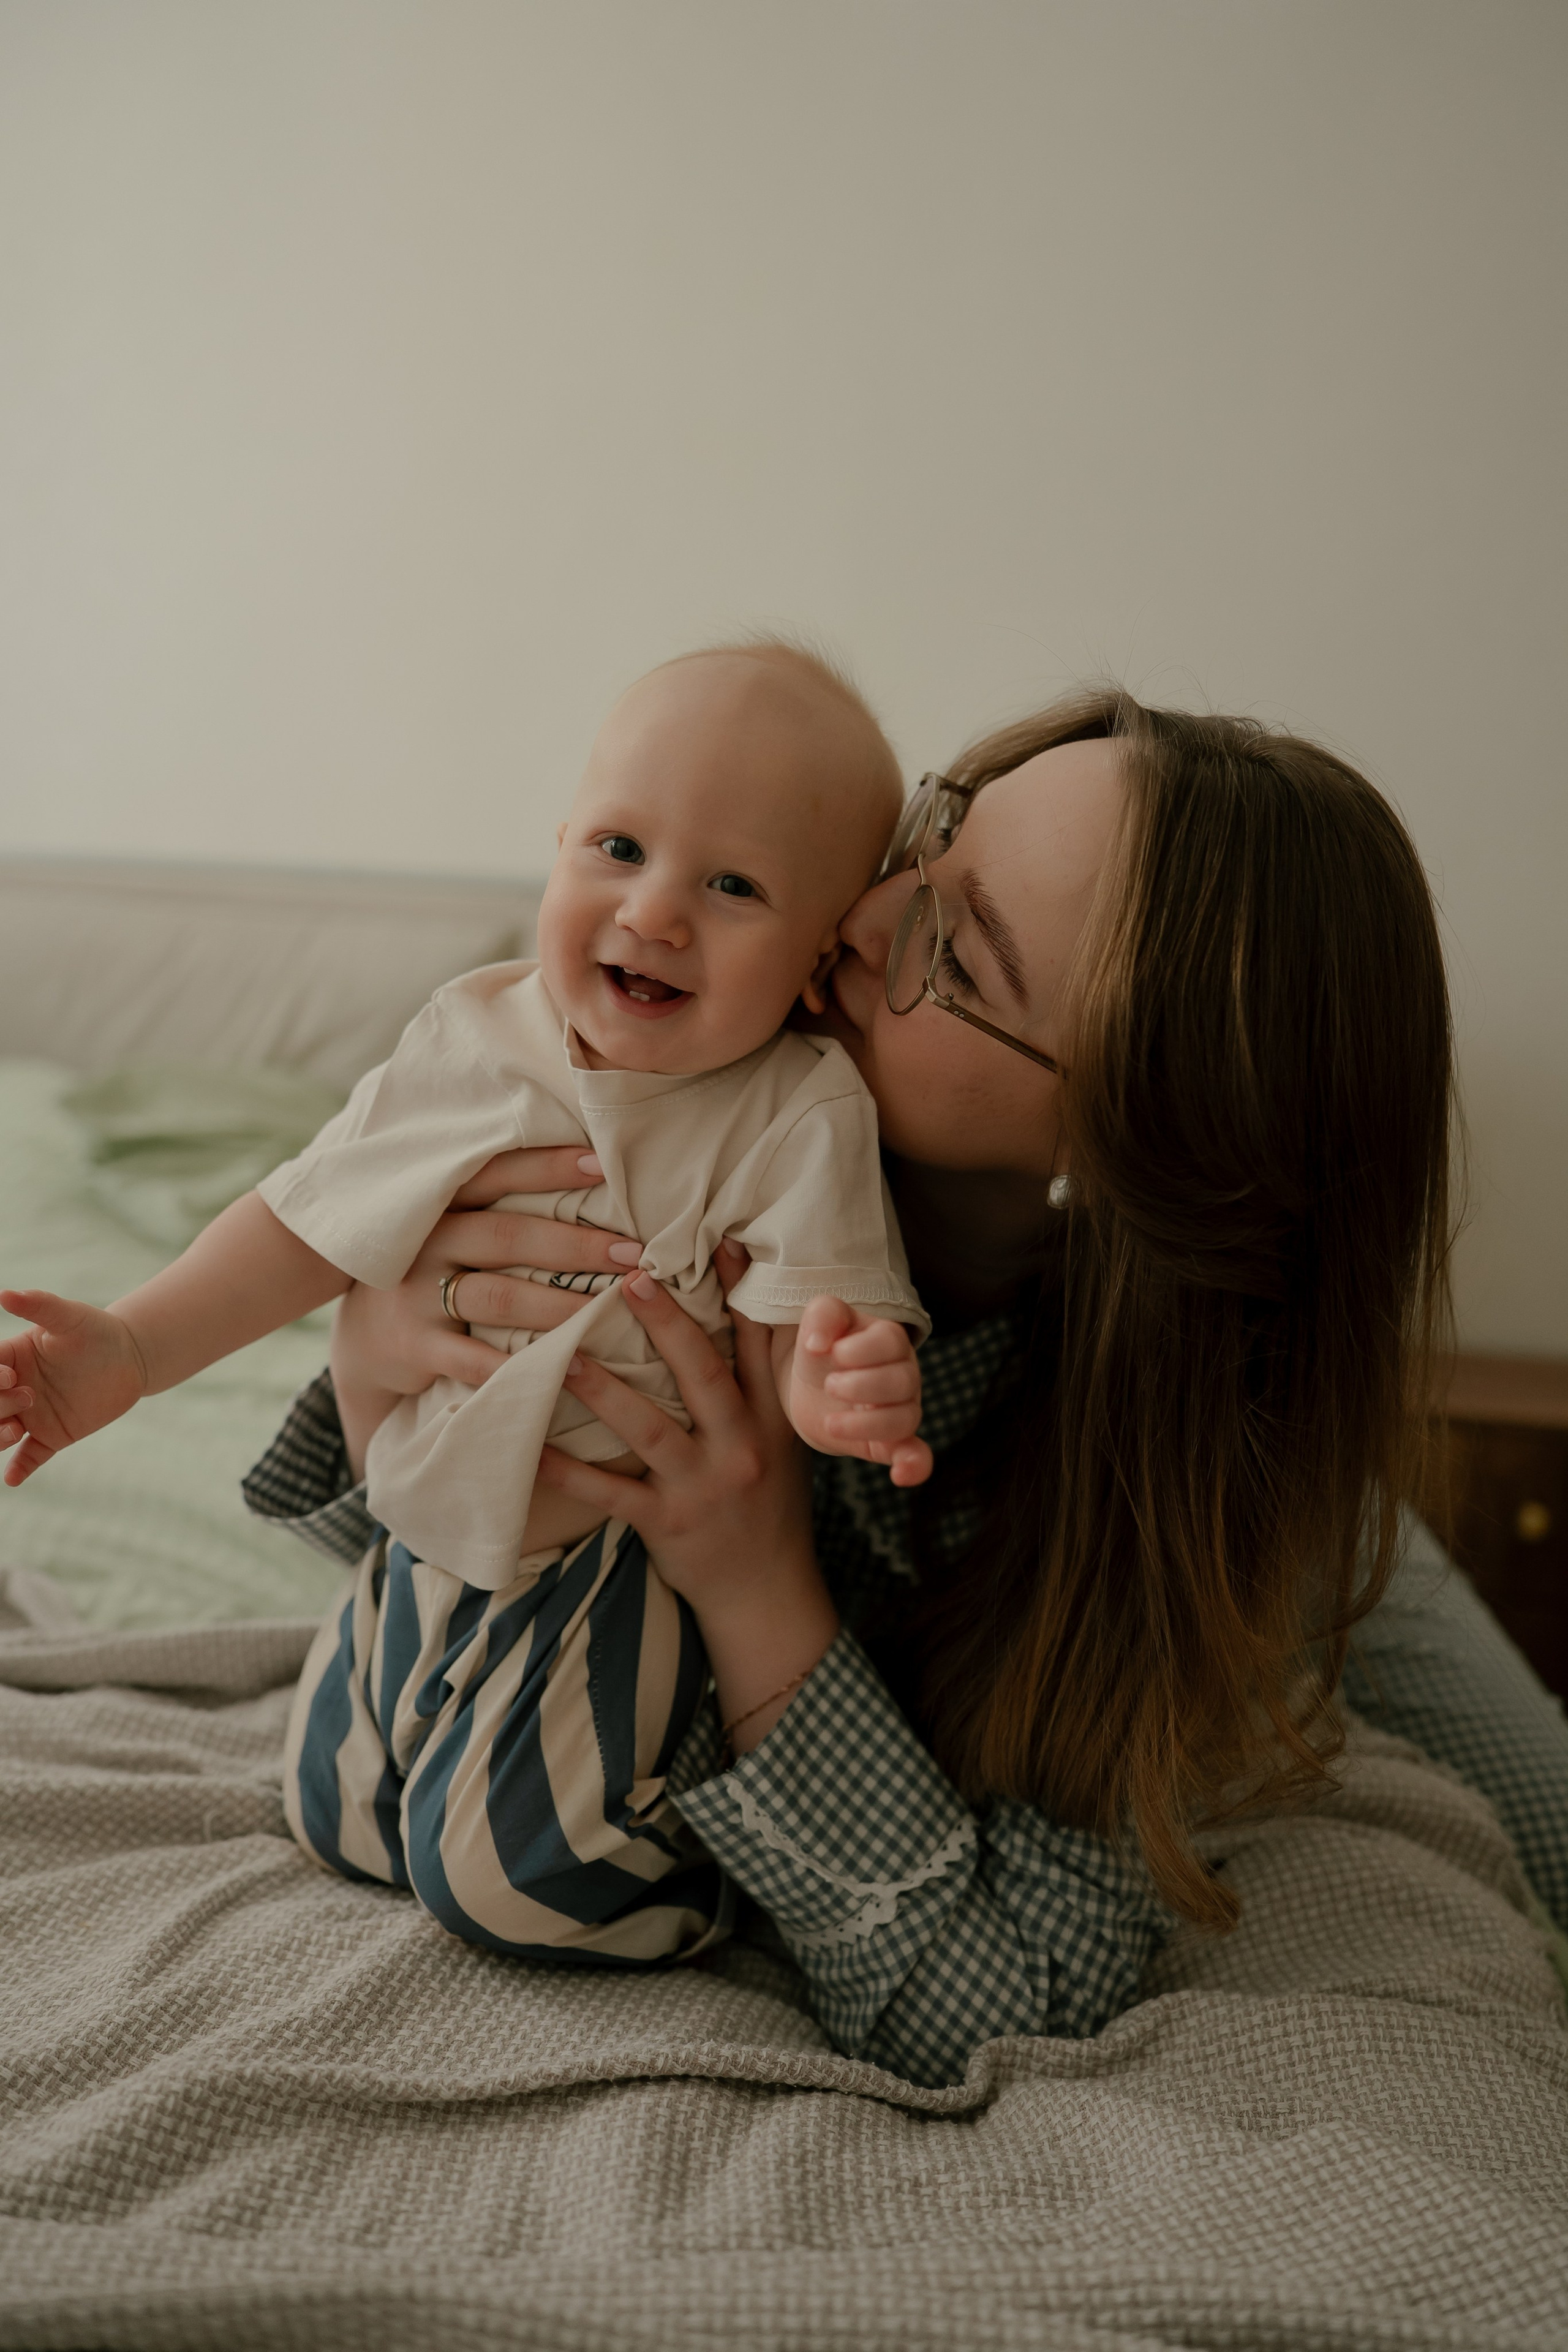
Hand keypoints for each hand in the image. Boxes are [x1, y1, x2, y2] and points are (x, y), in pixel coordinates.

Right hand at [0, 1290, 146, 1485]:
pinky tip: (13, 1478)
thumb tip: (5, 1294)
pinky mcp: (51, 1436)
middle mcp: (13, 1390)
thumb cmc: (97, 1331)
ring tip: (16, 1432)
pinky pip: (29, 1457)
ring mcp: (30, 1415)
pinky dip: (20, 1468)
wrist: (131, 1358)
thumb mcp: (69, 1317)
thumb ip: (39, 1306)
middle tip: (27, 1397)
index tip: (10, 1376)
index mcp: (9, 1360)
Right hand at [331, 1145, 642, 1402]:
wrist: (364, 1338)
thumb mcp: (452, 1228)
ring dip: (558, 1306)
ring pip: (497, 1297)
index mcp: (441, 1204)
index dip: (548, 1166)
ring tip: (609, 1311)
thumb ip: (500, 1206)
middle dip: (574, 1245)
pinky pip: (473, 1359)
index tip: (603, 1166)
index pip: (496, 1174)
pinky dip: (519, 1365)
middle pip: (507, 1236)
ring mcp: (416, 1295)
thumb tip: (593, 1176)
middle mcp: (427, 1242)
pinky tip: (568, 1367)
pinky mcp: (416, 1346)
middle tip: (632, 1254)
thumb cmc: (433, 1269)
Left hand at [531, 1243, 839, 1754]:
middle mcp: (742, 1449)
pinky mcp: (666, 1524)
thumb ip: (762, 1389)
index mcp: (773, 1423)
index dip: (742, 1293)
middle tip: (631, 1278)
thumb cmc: (770, 1509)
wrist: (768, 1597)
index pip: (761, 1347)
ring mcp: (702, 1487)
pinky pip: (610, 1492)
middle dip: (667, 1324)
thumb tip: (744, 1315)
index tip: (719, 1241)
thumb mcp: (784, 1445)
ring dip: (604, 1388)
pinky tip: (528, 1449)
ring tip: (564, 1350)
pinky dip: (567, 1471)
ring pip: (650, 1428)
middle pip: (704, 1374)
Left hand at [787, 1297, 931, 1487]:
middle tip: (828, 1385)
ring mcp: (900, 1409)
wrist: (813, 1383)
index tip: (832, 1352)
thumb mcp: (818, 1321)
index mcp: (889, 1340)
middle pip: (903, 1381)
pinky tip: (900, 1477)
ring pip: (905, 1419)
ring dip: (867, 1424)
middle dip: (862, 1385)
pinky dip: (915, 1467)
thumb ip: (822, 1314)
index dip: (861, 1350)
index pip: (891, 1342)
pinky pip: (916, 1456)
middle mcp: (903, 1375)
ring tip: (830, 1422)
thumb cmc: (823, 1346)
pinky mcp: (889, 1442)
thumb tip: (818, 1342)